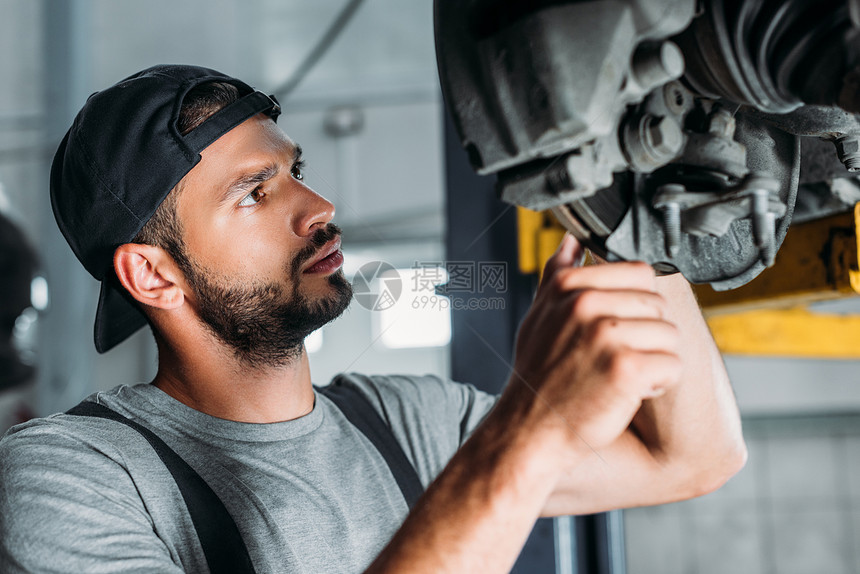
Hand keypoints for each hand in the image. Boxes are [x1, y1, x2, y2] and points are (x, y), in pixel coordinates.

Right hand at [503, 234, 682, 460]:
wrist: (530, 431)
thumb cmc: (538, 376)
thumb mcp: (539, 317)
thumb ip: (558, 275)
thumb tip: (573, 240)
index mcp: (569, 287)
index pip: (639, 272)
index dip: (638, 305)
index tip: (617, 329)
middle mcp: (586, 305)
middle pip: (659, 305)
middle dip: (648, 335)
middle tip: (617, 359)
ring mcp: (606, 335)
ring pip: (670, 336)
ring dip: (655, 361)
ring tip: (622, 377)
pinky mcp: (626, 369)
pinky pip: (672, 366)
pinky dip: (658, 384)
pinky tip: (629, 392)